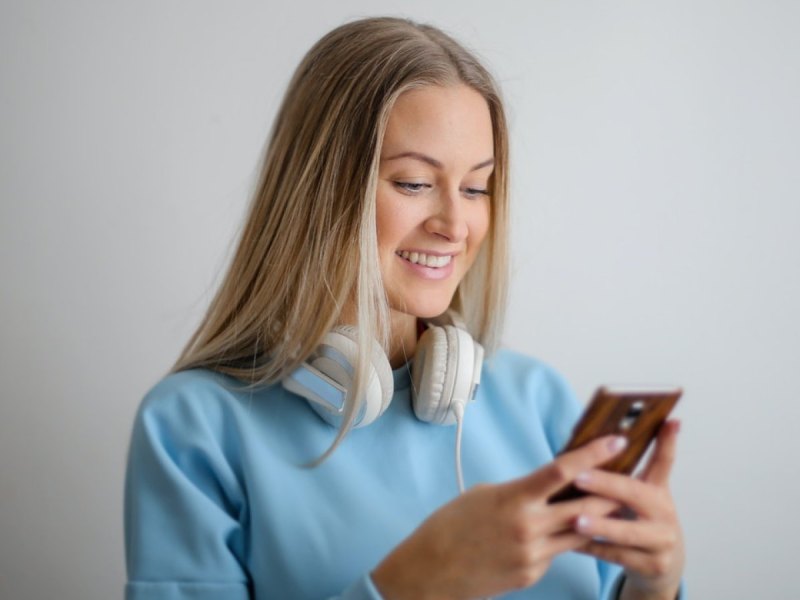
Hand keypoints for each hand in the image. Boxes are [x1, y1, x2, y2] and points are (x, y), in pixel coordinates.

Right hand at [371, 435, 627, 599]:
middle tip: (629, 474)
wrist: (430, 570)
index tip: (617, 439)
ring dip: (597, 517)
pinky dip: (564, 538)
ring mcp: (534, 554)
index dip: (594, 453)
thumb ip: (521, 490)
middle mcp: (529, 527)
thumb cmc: (451, 525)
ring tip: (611, 501)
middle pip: (586, 504)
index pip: (563, 470)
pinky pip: (558, 552)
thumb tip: (548, 486)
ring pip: (581, 531)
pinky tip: (564, 531)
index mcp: (514, 498)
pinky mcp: (533, 574)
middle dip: (611, 489)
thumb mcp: (484, 494)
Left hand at [572, 420, 684, 599]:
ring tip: (575, 520)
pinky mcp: (652, 565)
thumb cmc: (639, 519)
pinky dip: (593, 549)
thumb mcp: (641, 494)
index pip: (665, 460)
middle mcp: (665, 513)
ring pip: (627, 533)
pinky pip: (617, 557)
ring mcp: (661, 541)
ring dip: (599, 525)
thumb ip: (626, 469)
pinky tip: (571, 544)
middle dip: (606, 485)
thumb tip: (606, 435)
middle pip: (636, 494)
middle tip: (579, 477)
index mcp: (659, 490)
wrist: (660, 565)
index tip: (668, 420)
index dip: (667, 440)